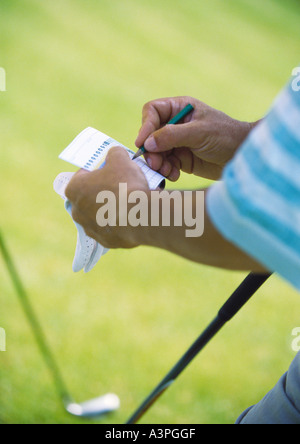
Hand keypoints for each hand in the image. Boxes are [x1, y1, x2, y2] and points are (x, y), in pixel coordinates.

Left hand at [65, 147, 148, 248]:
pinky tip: (132, 216)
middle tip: (119, 186)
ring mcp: (91, 229)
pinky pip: (112, 229)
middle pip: (89, 197)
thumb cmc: (124, 184)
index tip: (108, 171)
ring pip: (100, 215)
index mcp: (74, 190)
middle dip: (102, 192)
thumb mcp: (120, 158)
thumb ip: (114, 153)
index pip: (82, 176)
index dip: (96, 172)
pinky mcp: (105, 241)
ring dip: (110, 209)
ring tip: (128, 202)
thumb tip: (114, 154)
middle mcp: (77, 212)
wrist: (139, 215)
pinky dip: (120, 223)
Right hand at [135, 96, 257, 180]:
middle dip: (151, 150)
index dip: (145, 126)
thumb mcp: (199, 133)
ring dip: (158, 163)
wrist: (243, 156)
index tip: (142, 143)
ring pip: (156, 152)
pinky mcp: (181, 159)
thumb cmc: (226, 136)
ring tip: (167, 171)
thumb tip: (147, 143)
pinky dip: (167, 171)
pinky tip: (175, 175)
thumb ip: (172, 136)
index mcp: (180, 109)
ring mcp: (178, 143)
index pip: (153, 112)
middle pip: (151, 135)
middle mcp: (176, 124)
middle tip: (155, 164)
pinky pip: (166, 164)